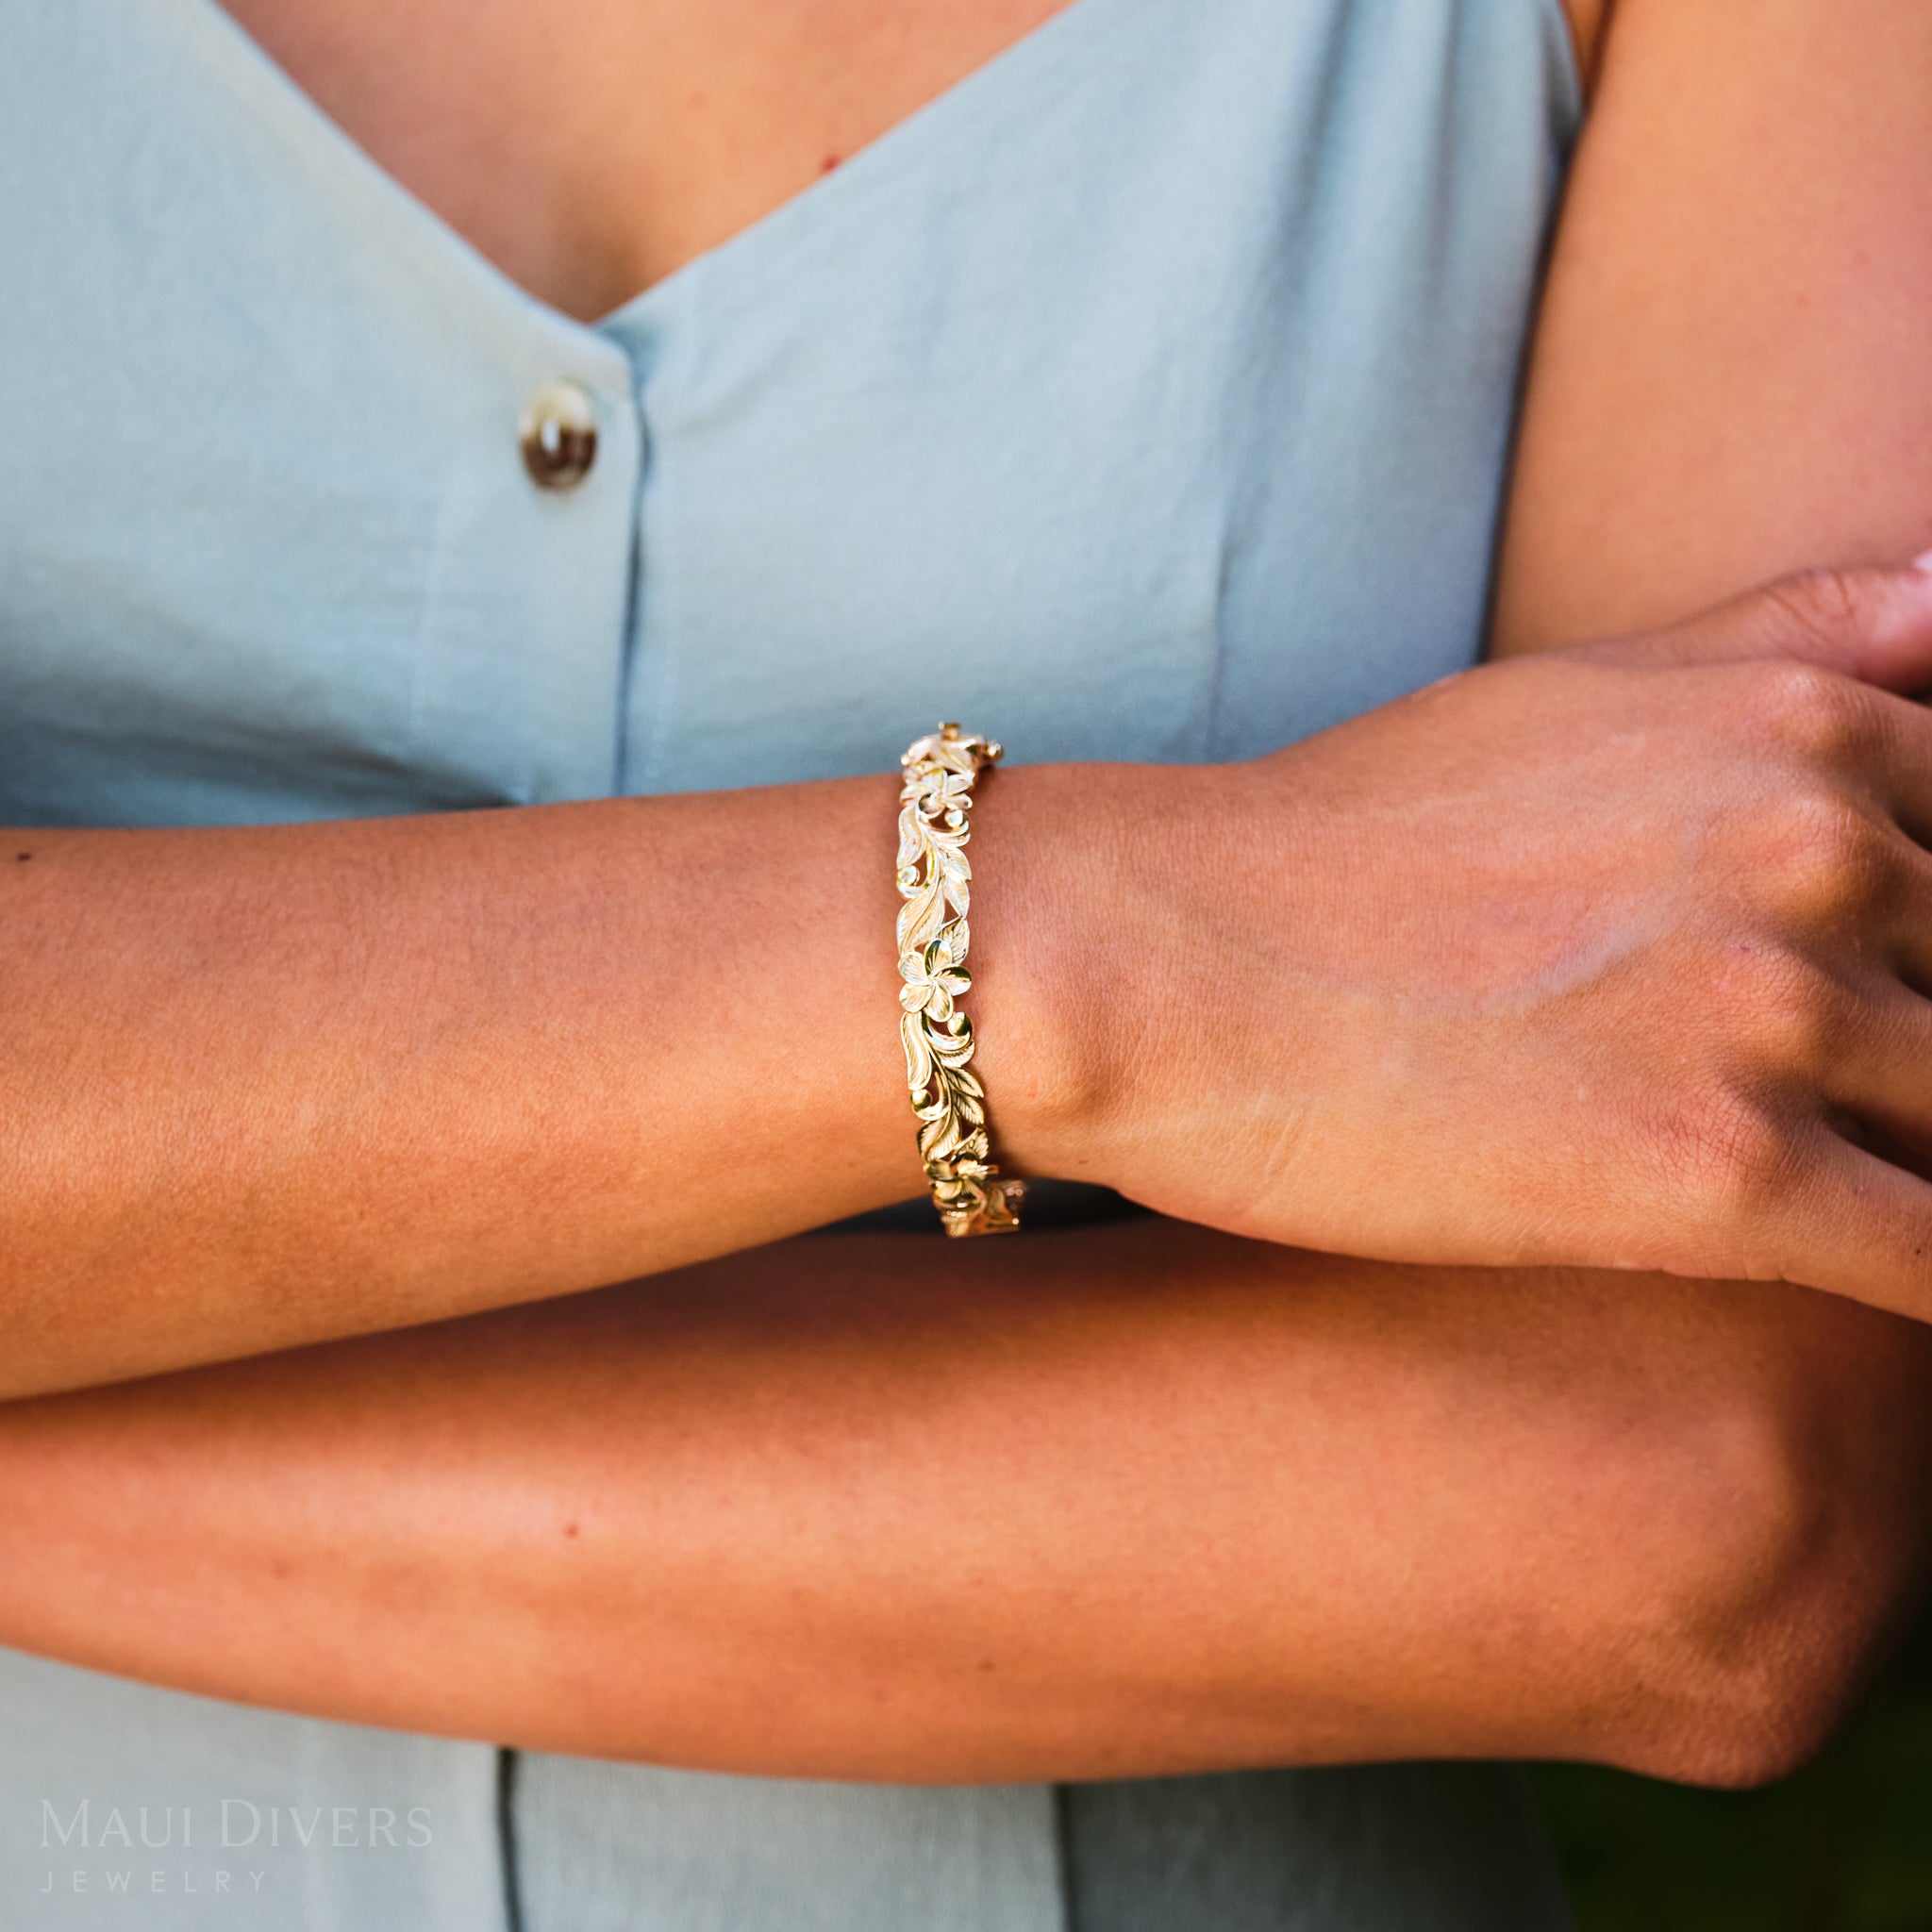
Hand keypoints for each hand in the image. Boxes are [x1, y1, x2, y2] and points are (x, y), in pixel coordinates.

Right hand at [1027, 561, 1931, 1318]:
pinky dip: (1929, 1283)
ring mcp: (1772, 1014)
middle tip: (1841, 1103)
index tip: (1896, 1006)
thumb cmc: (1335, 836)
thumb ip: (1787, 642)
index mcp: (1803, 734)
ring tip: (1841, 1190)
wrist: (1152, 960)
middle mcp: (1821, 853)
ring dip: (1925, 1161)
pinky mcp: (1715, 1180)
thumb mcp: (1571, 689)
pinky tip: (1879, 1302)